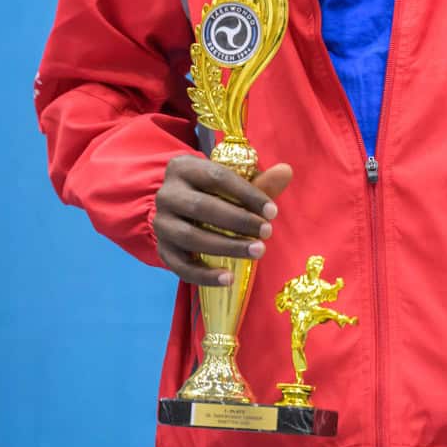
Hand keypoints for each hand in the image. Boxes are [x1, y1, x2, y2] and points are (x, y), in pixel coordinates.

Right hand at [153, 155, 292, 285]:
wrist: (178, 210)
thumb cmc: (212, 192)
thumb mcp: (231, 182)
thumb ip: (259, 181)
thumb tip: (286, 171)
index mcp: (183, 168)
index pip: (217, 177)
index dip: (247, 194)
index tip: (272, 211)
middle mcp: (167, 194)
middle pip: (202, 207)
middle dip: (238, 221)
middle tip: (267, 232)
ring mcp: (161, 223)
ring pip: (192, 237)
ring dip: (227, 247)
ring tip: (257, 252)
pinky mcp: (162, 250)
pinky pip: (181, 267)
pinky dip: (205, 275)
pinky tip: (229, 278)